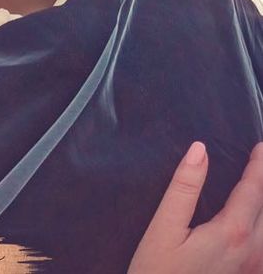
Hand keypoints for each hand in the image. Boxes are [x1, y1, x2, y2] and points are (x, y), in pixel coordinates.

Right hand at [128, 141, 262, 273]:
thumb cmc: (156, 270)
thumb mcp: (164, 227)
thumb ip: (184, 187)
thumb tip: (199, 150)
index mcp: (231, 233)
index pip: (253, 191)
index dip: (258, 166)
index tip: (260, 146)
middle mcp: (251, 252)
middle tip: (262, 160)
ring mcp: (252, 269)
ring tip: (258, 189)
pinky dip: (262, 230)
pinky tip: (255, 228)